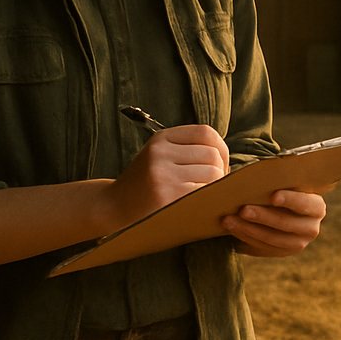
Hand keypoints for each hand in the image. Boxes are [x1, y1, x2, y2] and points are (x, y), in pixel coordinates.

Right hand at [108, 125, 228, 224]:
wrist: (114, 206)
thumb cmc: (144, 183)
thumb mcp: (159, 155)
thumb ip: (186, 149)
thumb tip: (226, 157)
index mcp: (161, 138)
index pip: (206, 132)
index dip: (221, 147)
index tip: (221, 163)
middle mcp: (160, 152)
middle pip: (212, 155)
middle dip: (220, 171)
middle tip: (212, 184)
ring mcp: (162, 174)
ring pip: (213, 173)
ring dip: (215, 186)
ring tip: (204, 193)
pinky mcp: (166, 196)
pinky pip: (204, 192)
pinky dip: (208, 198)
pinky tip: (199, 203)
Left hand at [221, 189, 326, 257]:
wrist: (278, 207)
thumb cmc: (279, 189)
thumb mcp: (284, 184)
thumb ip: (278, 181)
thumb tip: (260, 174)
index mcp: (316, 207)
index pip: (306, 203)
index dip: (291, 200)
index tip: (274, 196)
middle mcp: (311, 228)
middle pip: (285, 223)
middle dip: (262, 216)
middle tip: (242, 209)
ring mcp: (297, 244)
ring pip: (271, 239)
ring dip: (248, 229)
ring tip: (228, 220)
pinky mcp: (281, 252)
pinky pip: (262, 248)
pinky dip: (245, 238)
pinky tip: (231, 229)